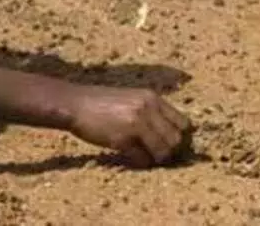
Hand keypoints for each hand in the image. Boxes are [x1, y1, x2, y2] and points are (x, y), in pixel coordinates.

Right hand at [63, 85, 192, 166]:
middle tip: (158, 154)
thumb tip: (170, 132)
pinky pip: (143, 159)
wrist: (75, 104)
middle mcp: (148, 109)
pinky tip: (131, 157)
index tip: (170, 143)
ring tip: (145, 156)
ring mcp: (136, 124)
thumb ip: (151, 110)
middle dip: (170, 150)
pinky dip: (140, 163)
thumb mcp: (132, 98)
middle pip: (176, 139)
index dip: (179, 136)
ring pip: (163, 151)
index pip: (184, 123)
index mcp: (153, 98)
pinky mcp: (123, 139)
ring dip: (156, 158)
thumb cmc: (102, 103)